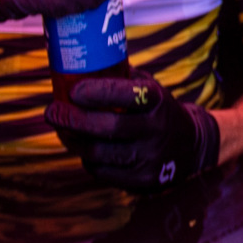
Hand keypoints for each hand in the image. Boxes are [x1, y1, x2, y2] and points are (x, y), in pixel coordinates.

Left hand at [46, 71, 221, 191]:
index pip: (126, 94)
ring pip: (99, 153)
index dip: (97, 92)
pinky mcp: (143, 181)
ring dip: (74, 141)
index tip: (74, 91)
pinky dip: (88, 160)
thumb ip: (120, 78)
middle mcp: (156, 129)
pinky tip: (86, 149)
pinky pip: (102, 172)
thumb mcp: (148, 88)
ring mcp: (150, 158)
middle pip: (107, 128)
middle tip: (52, 112)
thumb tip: (78, 62)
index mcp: (157, 101)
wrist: (191, 146)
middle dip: (73, 120)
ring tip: (63, 130)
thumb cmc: (156, 111)